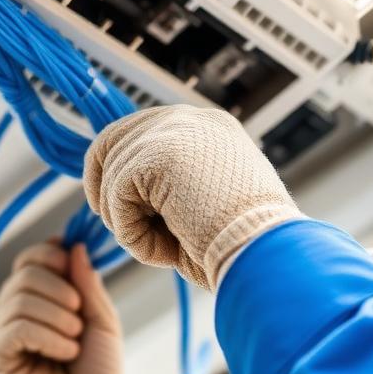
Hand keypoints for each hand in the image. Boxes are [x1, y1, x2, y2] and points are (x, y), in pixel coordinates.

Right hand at [0, 243, 124, 373]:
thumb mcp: (103, 323)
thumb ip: (87, 285)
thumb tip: (72, 245)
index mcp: (41, 301)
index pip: (33, 257)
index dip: (55, 256)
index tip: (76, 272)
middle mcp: (17, 312)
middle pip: (27, 270)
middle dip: (63, 290)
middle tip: (80, 321)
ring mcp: (4, 333)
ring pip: (21, 296)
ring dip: (60, 317)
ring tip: (74, 343)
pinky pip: (16, 326)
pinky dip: (48, 336)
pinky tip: (64, 353)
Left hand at [83, 105, 301, 289]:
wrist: (265, 254)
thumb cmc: (243, 246)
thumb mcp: (205, 204)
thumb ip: (170, 188)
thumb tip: (125, 196)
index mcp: (208, 127)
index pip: (138, 132)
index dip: (116, 173)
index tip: (114, 211)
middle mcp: (191, 119)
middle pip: (112, 141)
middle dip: (107, 192)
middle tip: (124, 230)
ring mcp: (174, 130)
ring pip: (113, 174)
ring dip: (128, 224)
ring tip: (166, 249)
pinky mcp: (158, 153)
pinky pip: (116, 197)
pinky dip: (132, 235)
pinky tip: (166, 251)